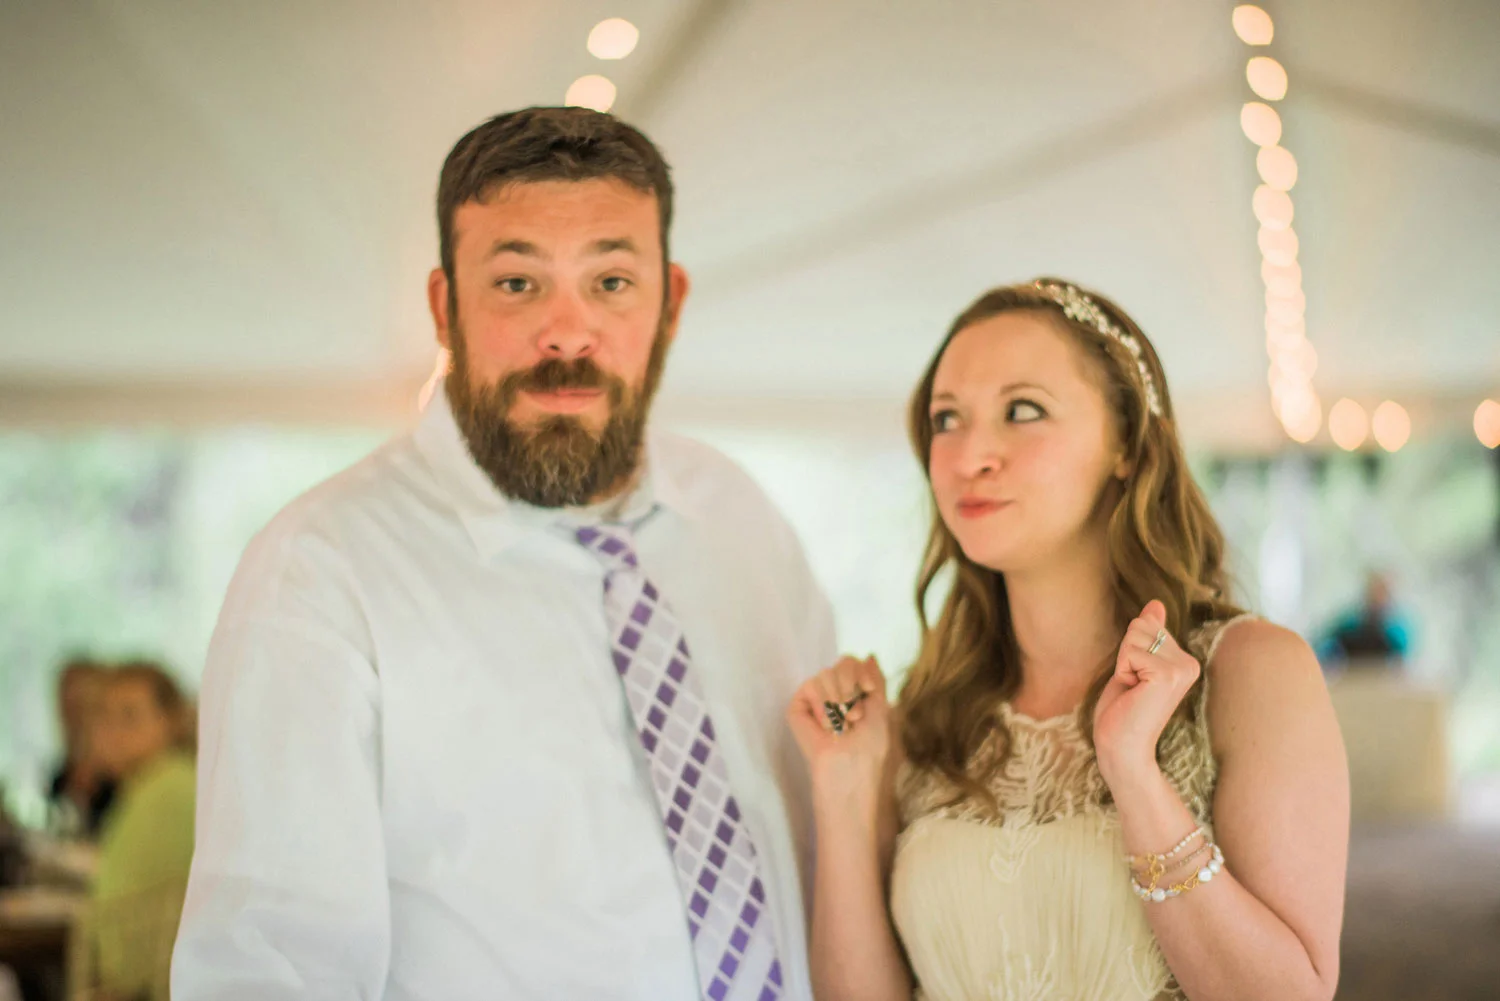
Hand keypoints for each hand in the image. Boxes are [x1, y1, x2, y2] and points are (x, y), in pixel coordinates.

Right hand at [786, 656, 891, 821]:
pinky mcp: (798, 710)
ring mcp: (815, 701)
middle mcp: (834, 693)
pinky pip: (809, 686)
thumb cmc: (869, 749)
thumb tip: (869, 654)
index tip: (867, 693)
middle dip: (852, 688)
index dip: (862, 674)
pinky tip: (826, 725)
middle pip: (841, 663)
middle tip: (854, 718)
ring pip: (825, 673)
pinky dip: (821, 703)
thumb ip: (876, 681)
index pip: (855, 664)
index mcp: (855, 694)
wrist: (849, 770)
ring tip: (840, 727)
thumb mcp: (882, 710)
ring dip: (838, 701)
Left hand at [1093, 600, 1200, 789]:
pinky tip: (1132, 692)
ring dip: (1123, 662)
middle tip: (1133, 686)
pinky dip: (1122, 669)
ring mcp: (1181, 669)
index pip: (1146, 624)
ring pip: (1135, 634)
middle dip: (1125, 654)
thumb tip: (1156, 603)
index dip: (1129, 651)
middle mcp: (1190, 663)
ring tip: (1133, 690)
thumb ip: (1149, 634)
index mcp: (1186, 660)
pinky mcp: (1167, 675)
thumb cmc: (1123, 710)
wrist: (1121, 748)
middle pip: (1141, 625)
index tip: (1136, 680)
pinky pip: (1130, 650)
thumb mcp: (1134, 664)